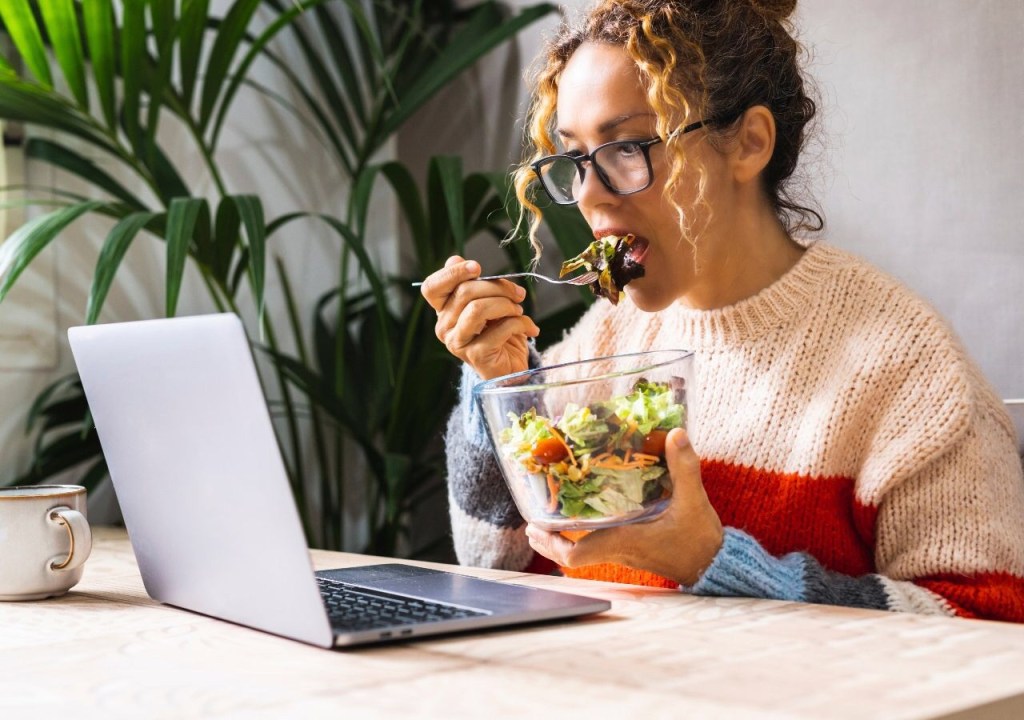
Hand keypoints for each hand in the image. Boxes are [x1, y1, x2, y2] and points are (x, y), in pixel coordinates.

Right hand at [421, 255, 539, 379]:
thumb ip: (474, 283)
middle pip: (464, 292)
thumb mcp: (488, 302)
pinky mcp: (475, 355)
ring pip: (478, 308)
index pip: (431, 287)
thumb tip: (455, 259)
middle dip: (498, 287)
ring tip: (519, 310)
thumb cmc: (500, 332)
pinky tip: (530, 328)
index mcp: (444, 310)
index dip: (452, 273)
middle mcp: (444, 327)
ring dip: (506, 304)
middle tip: (518, 294)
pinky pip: (499, 329)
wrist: (511, 368)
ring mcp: (457, 343)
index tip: (477, 267)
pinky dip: (520, 323)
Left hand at [525, 428, 723, 585]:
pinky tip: (580, 514)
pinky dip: (582, 533)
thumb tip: (675, 434)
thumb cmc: (700, 541)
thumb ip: (684, 467)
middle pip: (570, 554)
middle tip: (530, 521)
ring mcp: (622, 552)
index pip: (577, 555)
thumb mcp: (693, 502)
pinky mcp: (630, 549)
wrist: (714, 566)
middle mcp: (617, 549)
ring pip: (581, 551)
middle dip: (547, 540)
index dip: (552, 544)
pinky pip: (596, 545)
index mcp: (624, 542)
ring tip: (545, 516)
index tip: (535, 526)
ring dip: (560, 537)